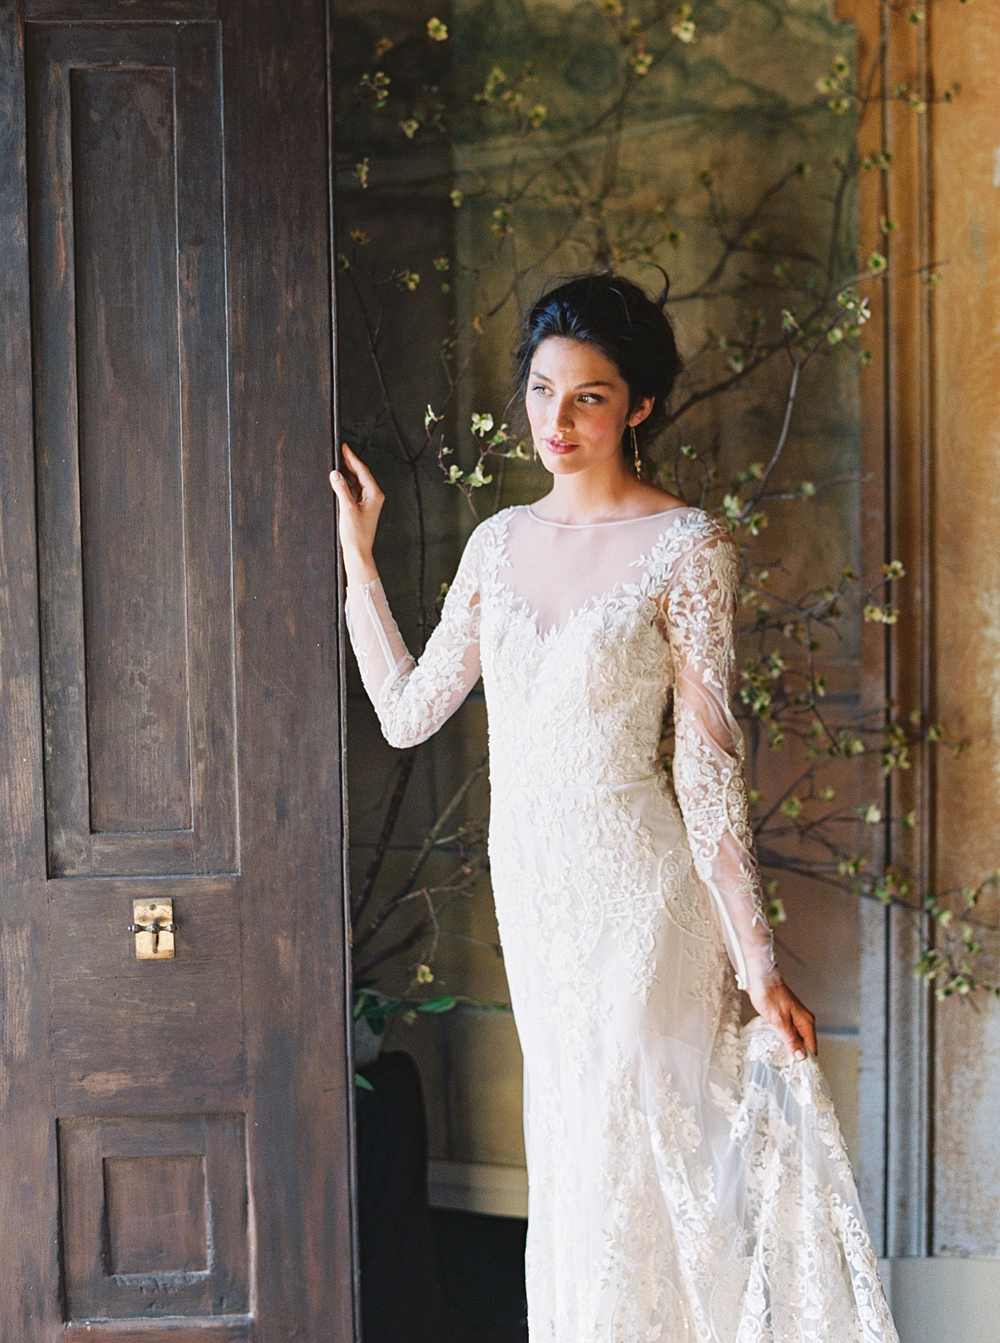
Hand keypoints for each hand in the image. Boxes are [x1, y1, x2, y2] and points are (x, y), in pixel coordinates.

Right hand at [329, 443, 381, 584]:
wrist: (358, 552)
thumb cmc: (356, 535)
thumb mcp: (346, 509)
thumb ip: (341, 489)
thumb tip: (335, 474)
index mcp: (374, 494)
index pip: (362, 471)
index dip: (352, 458)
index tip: (344, 448)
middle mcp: (374, 497)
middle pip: (361, 475)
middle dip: (350, 463)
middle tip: (340, 451)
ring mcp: (368, 503)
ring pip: (357, 483)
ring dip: (348, 474)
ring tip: (338, 462)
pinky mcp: (362, 509)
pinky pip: (355, 491)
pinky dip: (347, 485)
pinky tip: (339, 481)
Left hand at [747, 977, 816, 1062]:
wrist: (759, 978)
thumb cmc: (769, 996)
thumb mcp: (779, 1021)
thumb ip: (791, 1039)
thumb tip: (802, 1057)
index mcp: (806, 1022)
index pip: (812, 1047)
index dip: (806, 1060)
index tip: (797, 1072)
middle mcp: (804, 1020)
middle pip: (805, 1044)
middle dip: (797, 1056)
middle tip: (787, 1070)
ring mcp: (795, 1018)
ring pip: (797, 1039)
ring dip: (790, 1048)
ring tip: (781, 1061)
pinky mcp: (786, 1016)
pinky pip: (789, 1032)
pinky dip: (785, 1040)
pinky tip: (776, 1045)